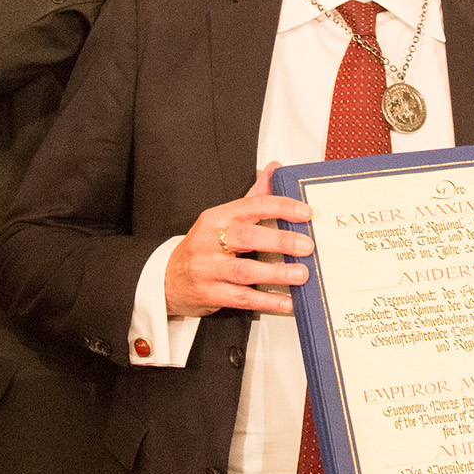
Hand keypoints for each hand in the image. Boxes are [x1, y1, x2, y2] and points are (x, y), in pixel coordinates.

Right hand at [164, 163, 312, 317]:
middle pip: (246, 237)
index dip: (279, 207)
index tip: (304, 212)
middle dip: (279, 241)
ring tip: (300, 274)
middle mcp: (209, 241)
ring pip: (243, 270)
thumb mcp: (222, 220)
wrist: (166, 279)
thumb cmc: (201, 248)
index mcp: (217, 219)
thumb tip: (274, 170)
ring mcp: (207, 269)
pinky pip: (242, 298)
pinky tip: (287, 302)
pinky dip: (267, 301)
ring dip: (275, 273)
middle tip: (306, 246)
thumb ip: (252, 197)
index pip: (250, 207)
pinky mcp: (209, 293)